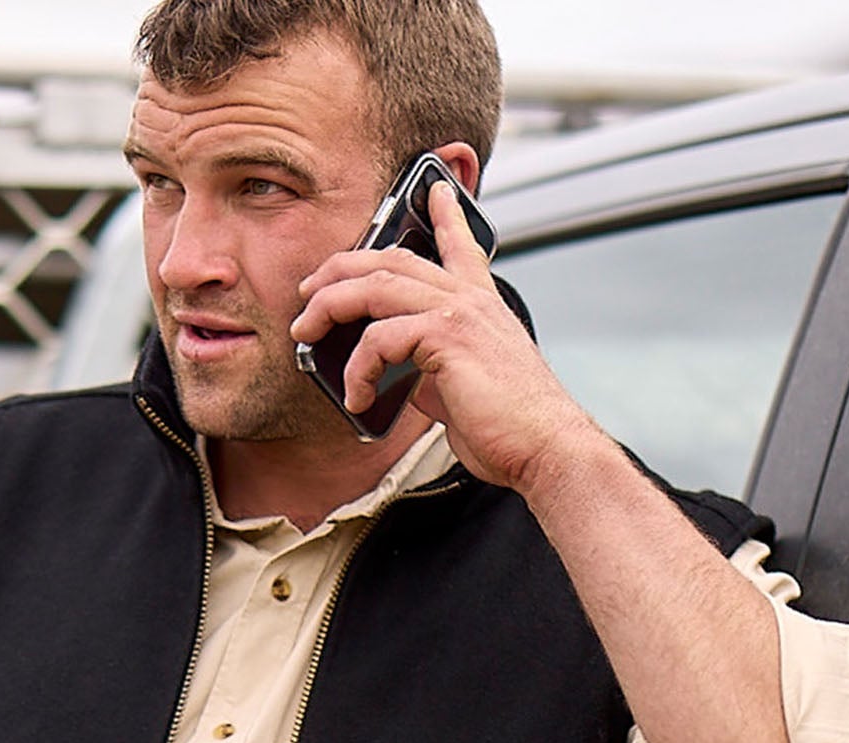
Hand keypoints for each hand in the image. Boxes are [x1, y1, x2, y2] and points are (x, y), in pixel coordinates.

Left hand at [290, 182, 603, 493]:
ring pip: (375, 287)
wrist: (542, 446)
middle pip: (390, 260)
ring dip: (329, 307)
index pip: (460, 245)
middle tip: (308, 292)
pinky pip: (379, 339)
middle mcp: (470, 298)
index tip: (435, 190)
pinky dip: (356, 370)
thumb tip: (398, 374)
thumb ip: (430, 366)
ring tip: (306, 333)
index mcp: (479, 304)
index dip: (445, 214)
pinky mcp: (447, 337)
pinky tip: (355, 397)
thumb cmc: (506, 427)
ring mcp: (459, 312)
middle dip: (339, 270)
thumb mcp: (461, 386)